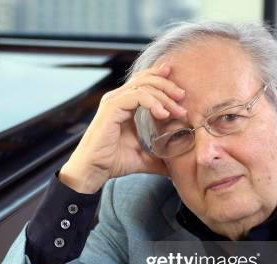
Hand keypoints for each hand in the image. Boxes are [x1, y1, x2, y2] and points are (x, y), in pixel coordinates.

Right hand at [60, 63, 185, 193]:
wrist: (93, 171)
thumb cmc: (111, 163)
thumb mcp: (142, 157)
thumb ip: (157, 157)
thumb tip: (174, 169)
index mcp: (123, 105)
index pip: (143, 83)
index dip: (162, 80)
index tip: (180, 90)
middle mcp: (117, 99)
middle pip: (146, 80)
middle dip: (167, 86)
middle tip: (183, 98)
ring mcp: (113, 102)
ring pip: (143, 86)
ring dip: (164, 95)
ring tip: (177, 111)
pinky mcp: (111, 108)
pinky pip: (136, 96)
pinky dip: (152, 102)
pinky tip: (163, 114)